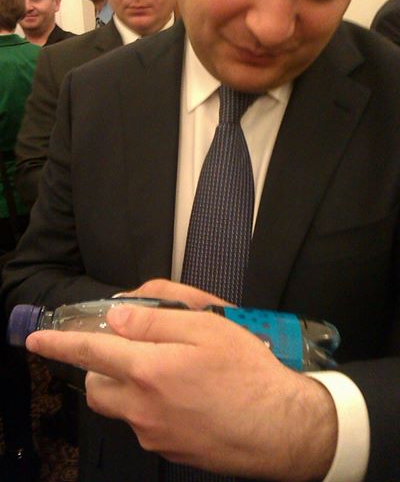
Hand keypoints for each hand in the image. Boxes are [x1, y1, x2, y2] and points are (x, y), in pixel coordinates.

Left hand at [26, 281, 336, 480]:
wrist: (281, 428)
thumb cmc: (248, 371)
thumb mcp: (206, 328)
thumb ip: (156, 318)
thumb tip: (118, 316)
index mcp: (149, 370)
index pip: (91, 351)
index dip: (60, 344)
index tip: (37, 342)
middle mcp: (143, 407)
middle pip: (99, 387)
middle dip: (102, 367)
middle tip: (131, 350)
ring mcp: (155, 433)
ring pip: (122, 407)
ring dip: (129, 386)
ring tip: (170, 371)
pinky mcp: (170, 448)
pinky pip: (146, 423)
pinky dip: (153, 404)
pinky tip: (189, 394)